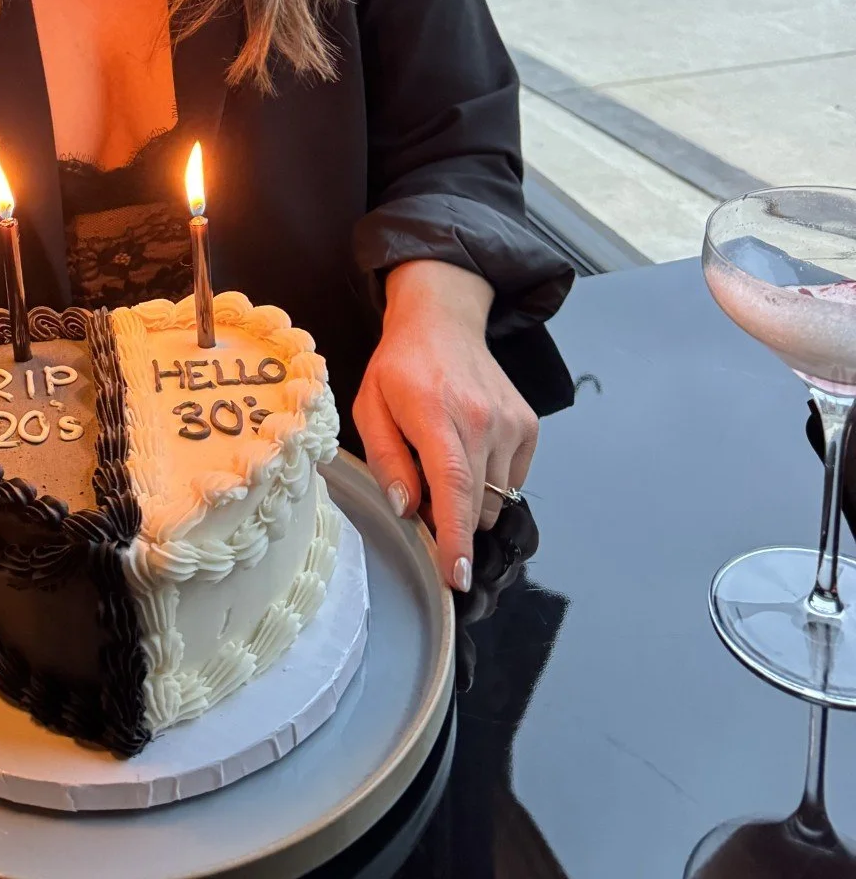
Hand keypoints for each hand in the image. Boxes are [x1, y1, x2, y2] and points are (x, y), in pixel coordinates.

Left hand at [353, 259, 538, 594]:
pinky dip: (491, 480)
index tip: (456, 575)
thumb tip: (406, 507)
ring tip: (446, 459)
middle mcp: (481, 419)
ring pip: (496, 498)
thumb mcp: (370, 407)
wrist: (443, 322)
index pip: (453, 486)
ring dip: (471, 499)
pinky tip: (470, 450)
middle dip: (455, 524)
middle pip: (477, 503)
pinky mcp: (528, 425)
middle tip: (427, 502)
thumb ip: (386, 460)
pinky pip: (513, 480)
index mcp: (436, 414)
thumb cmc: (399, 367)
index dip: (456, 537)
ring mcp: (511, 422)